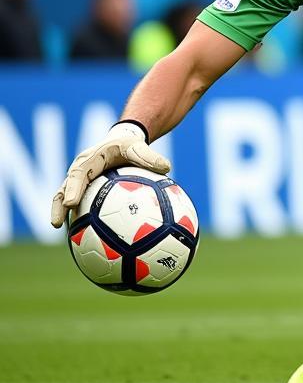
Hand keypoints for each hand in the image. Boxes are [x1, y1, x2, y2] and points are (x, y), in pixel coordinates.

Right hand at [50, 122, 170, 227]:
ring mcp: (80, 183)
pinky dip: (80, 221)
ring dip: (64, 216)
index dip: (73, 188)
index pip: (78, 174)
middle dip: (58, 206)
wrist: (121, 142)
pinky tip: (86, 240)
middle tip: (56, 223)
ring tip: (66, 238)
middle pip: (63, 190)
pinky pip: (80, 207)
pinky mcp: (85, 192)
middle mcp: (79, 172)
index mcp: (89, 160)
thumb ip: (149, 157)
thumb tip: (167, 167)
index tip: (72, 202)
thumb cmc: (127, 145)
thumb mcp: (137, 147)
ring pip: (66, 200)